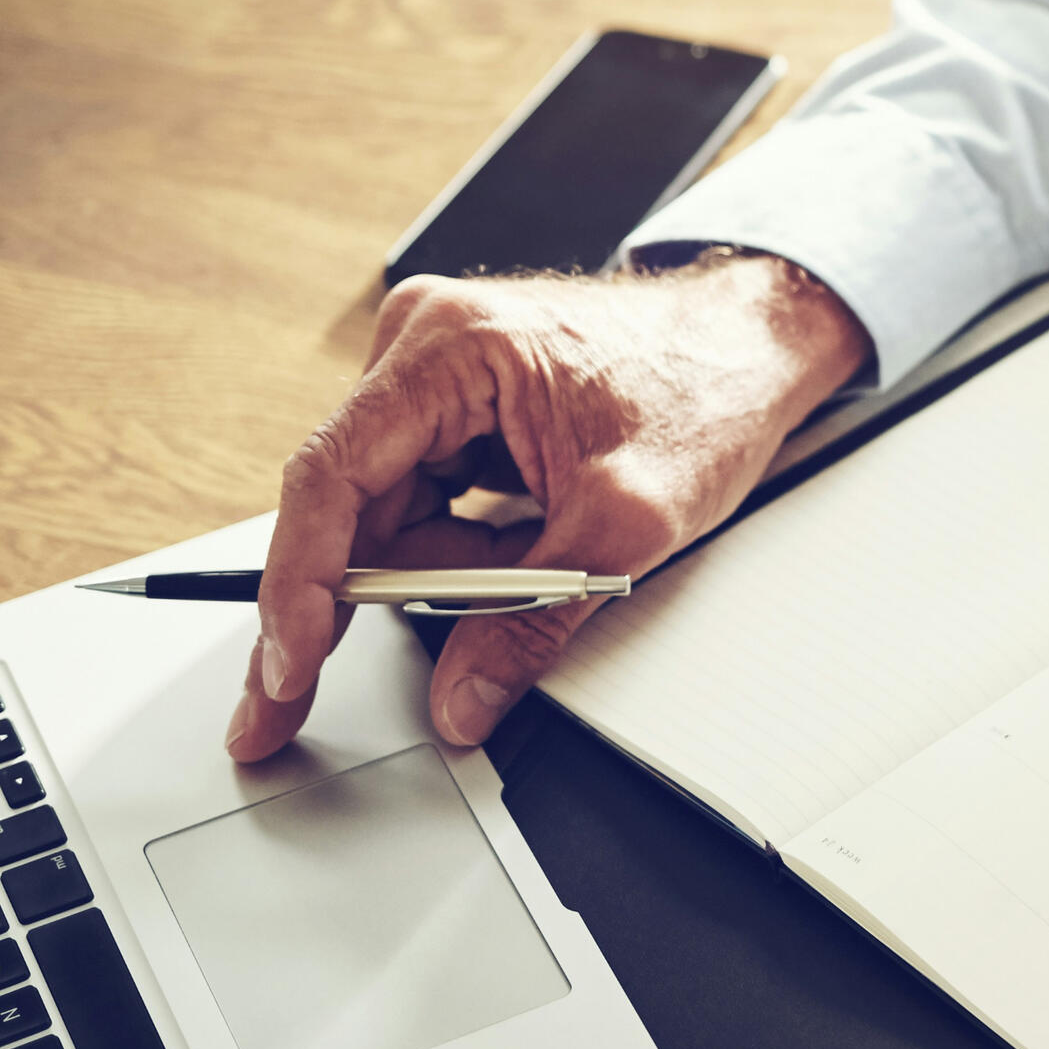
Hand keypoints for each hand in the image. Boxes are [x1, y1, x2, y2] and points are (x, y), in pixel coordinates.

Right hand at [228, 253, 869, 760]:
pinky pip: (429, 502)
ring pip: (391, 513)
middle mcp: (426, 347)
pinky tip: (529, 544)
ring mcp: (439, 375)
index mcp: (452, 346)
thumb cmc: (709, 390)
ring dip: (440, 571)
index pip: (331, 479)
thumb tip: (461, 702)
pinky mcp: (461, 406)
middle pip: (350, 503)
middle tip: (305, 702)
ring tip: (538, 557)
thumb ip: (533, 620)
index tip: (287, 673)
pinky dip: (465, 549)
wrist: (761, 347)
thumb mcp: (630, 521)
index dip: (299, 588)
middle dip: (359, 601)